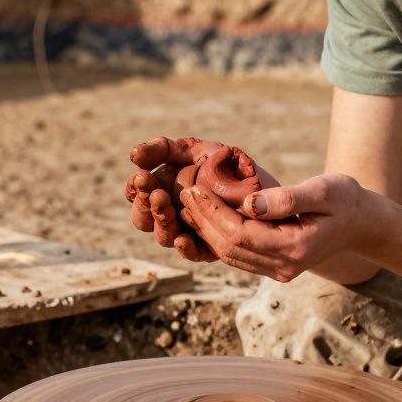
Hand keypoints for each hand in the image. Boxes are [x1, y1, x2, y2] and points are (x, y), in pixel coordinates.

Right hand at [124, 136, 277, 261]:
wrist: (268, 182)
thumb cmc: (230, 162)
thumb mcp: (197, 150)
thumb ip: (164, 149)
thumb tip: (133, 155)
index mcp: (164, 190)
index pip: (139, 196)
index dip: (137, 189)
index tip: (142, 177)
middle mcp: (173, 214)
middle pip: (145, 219)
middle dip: (147, 205)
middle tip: (155, 192)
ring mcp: (190, 231)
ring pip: (165, 236)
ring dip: (162, 221)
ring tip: (165, 202)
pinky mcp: (213, 247)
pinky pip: (195, 253)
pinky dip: (186, 248)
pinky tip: (184, 238)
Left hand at [178, 173, 366, 281]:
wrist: (359, 222)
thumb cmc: (343, 199)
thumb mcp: (323, 190)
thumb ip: (287, 198)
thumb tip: (248, 204)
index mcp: (295, 248)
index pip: (240, 234)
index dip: (213, 212)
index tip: (194, 188)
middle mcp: (283, 266)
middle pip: (229, 248)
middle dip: (203, 220)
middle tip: (184, 192)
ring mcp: (277, 270)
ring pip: (229, 255)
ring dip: (205, 230)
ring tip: (188, 202)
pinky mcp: (272, 266)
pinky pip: (237, 255)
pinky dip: (217, 237)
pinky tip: (204, 216)